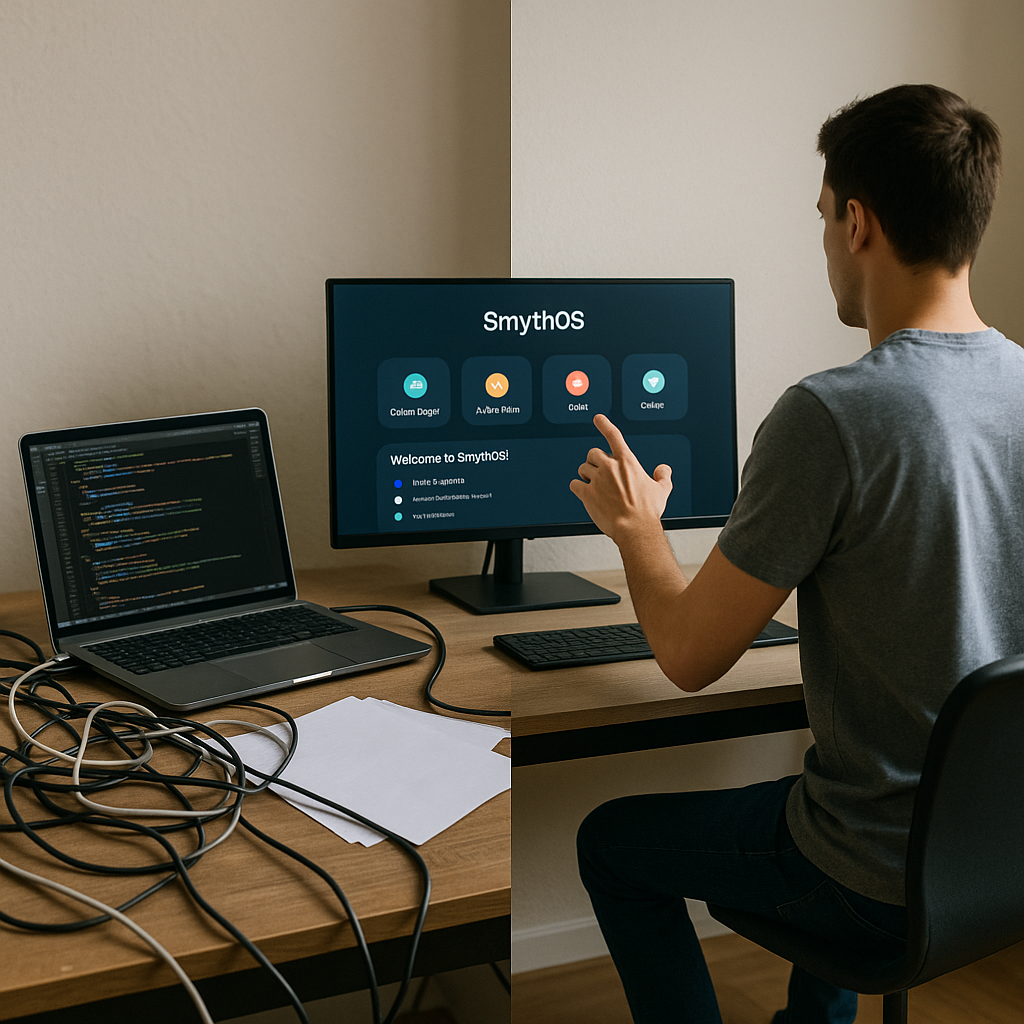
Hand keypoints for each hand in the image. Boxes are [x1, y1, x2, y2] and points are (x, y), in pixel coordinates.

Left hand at [569, 414, 672, 544]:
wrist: (635, 529)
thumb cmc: (648, 511)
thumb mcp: (662, 490)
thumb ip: (663, 476)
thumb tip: (663, 469)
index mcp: (627, 462)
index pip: (614, 436)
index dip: (604, 425)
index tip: (598, 418)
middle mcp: (610, 467)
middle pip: (593, 453)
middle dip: (594, 460)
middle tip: (598, 471)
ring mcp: (597, 480)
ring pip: (583, 468)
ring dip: (586, 474)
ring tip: (593, 484)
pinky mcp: (587, 494)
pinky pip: (575, 484)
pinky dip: (577, 487)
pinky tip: (583, 492)